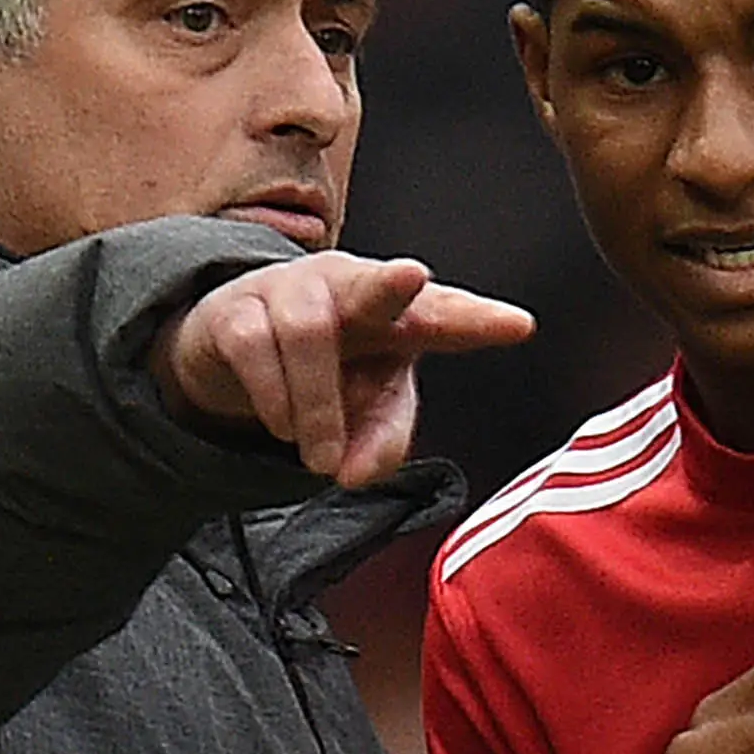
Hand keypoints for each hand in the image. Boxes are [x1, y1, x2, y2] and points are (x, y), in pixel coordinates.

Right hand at [154, 252, 534, 486]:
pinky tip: (282, 424)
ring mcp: (291, 291)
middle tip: (412, 277)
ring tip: (320, 459)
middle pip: (373, 281)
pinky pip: (256, 349)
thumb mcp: (367, 413)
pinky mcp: (238, 309)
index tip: (520, 326)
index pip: (445, 314)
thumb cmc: (327, 372)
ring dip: (316, 408)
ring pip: (307, 333)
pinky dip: (274, 400)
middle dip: (392, 282)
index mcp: (400, 314)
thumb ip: (382, 443)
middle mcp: (350, 288)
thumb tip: (353, 475)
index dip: (478, 320)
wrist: (234, 354)